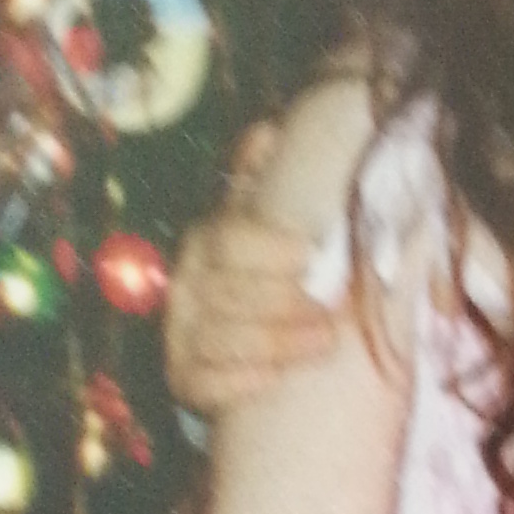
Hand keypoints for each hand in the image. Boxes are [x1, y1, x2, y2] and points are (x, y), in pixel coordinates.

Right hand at [165, 122, 340, 413]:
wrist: (267, 335)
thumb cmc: (284, 272)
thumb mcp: (280, 223)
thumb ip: (271, 183)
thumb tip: (268, 131)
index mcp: (212, 240)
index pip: (227, 239)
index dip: (265, 247)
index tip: (308, 254)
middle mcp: (189, 284)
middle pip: (224, 293)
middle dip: (280, 303)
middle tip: (331, 311)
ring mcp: (183, 332)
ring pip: (218, 338)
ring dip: (274, 342)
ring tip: (323, 340)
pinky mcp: (185, 376)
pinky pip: (203, 382)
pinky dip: (239, 381)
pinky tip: (274, 379)